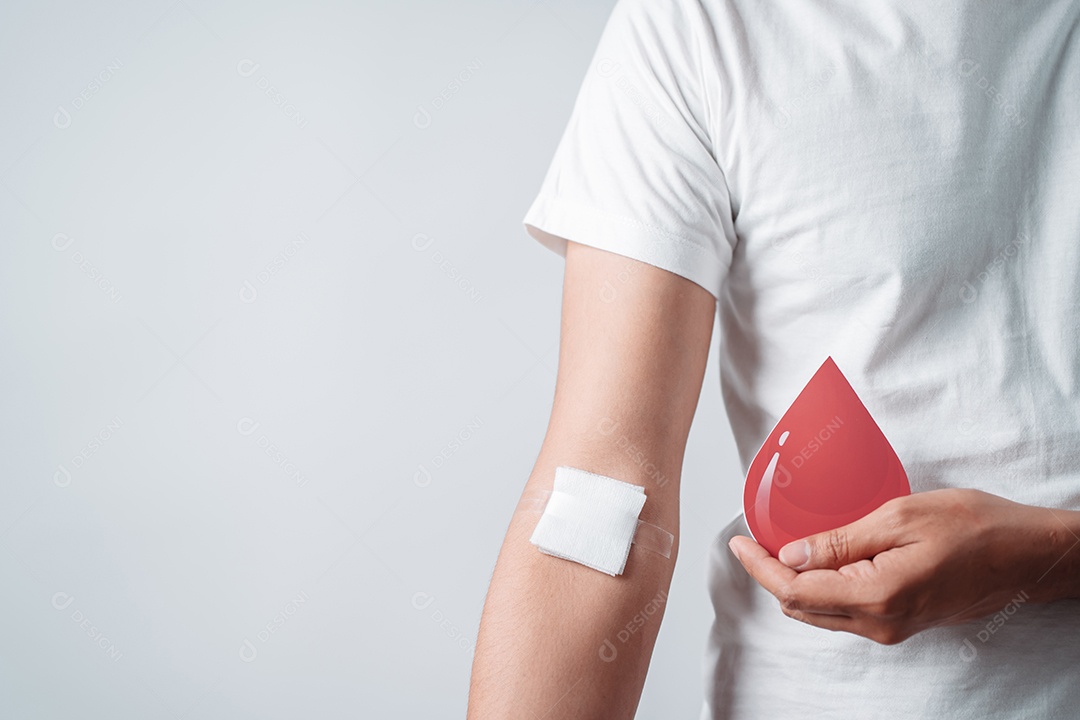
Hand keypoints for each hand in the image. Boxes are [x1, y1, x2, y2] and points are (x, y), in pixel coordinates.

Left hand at [728, 488, 1079, 643]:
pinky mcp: (900, 622)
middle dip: (770, 573)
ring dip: (794, 581)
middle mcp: (879, 623)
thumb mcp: (898, 518)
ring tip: (779, 544)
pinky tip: (817, 558)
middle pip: (800, 606)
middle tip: (755, 537)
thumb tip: (790, 554)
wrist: (1026, 555)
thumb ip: (839, 541)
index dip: (758, 566)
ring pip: (820, 611)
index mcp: (875, 597)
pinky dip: (820, 586)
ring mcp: (890, 628)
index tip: (738, 541)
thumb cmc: (974, 527)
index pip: (793, 590)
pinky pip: (844, 610)